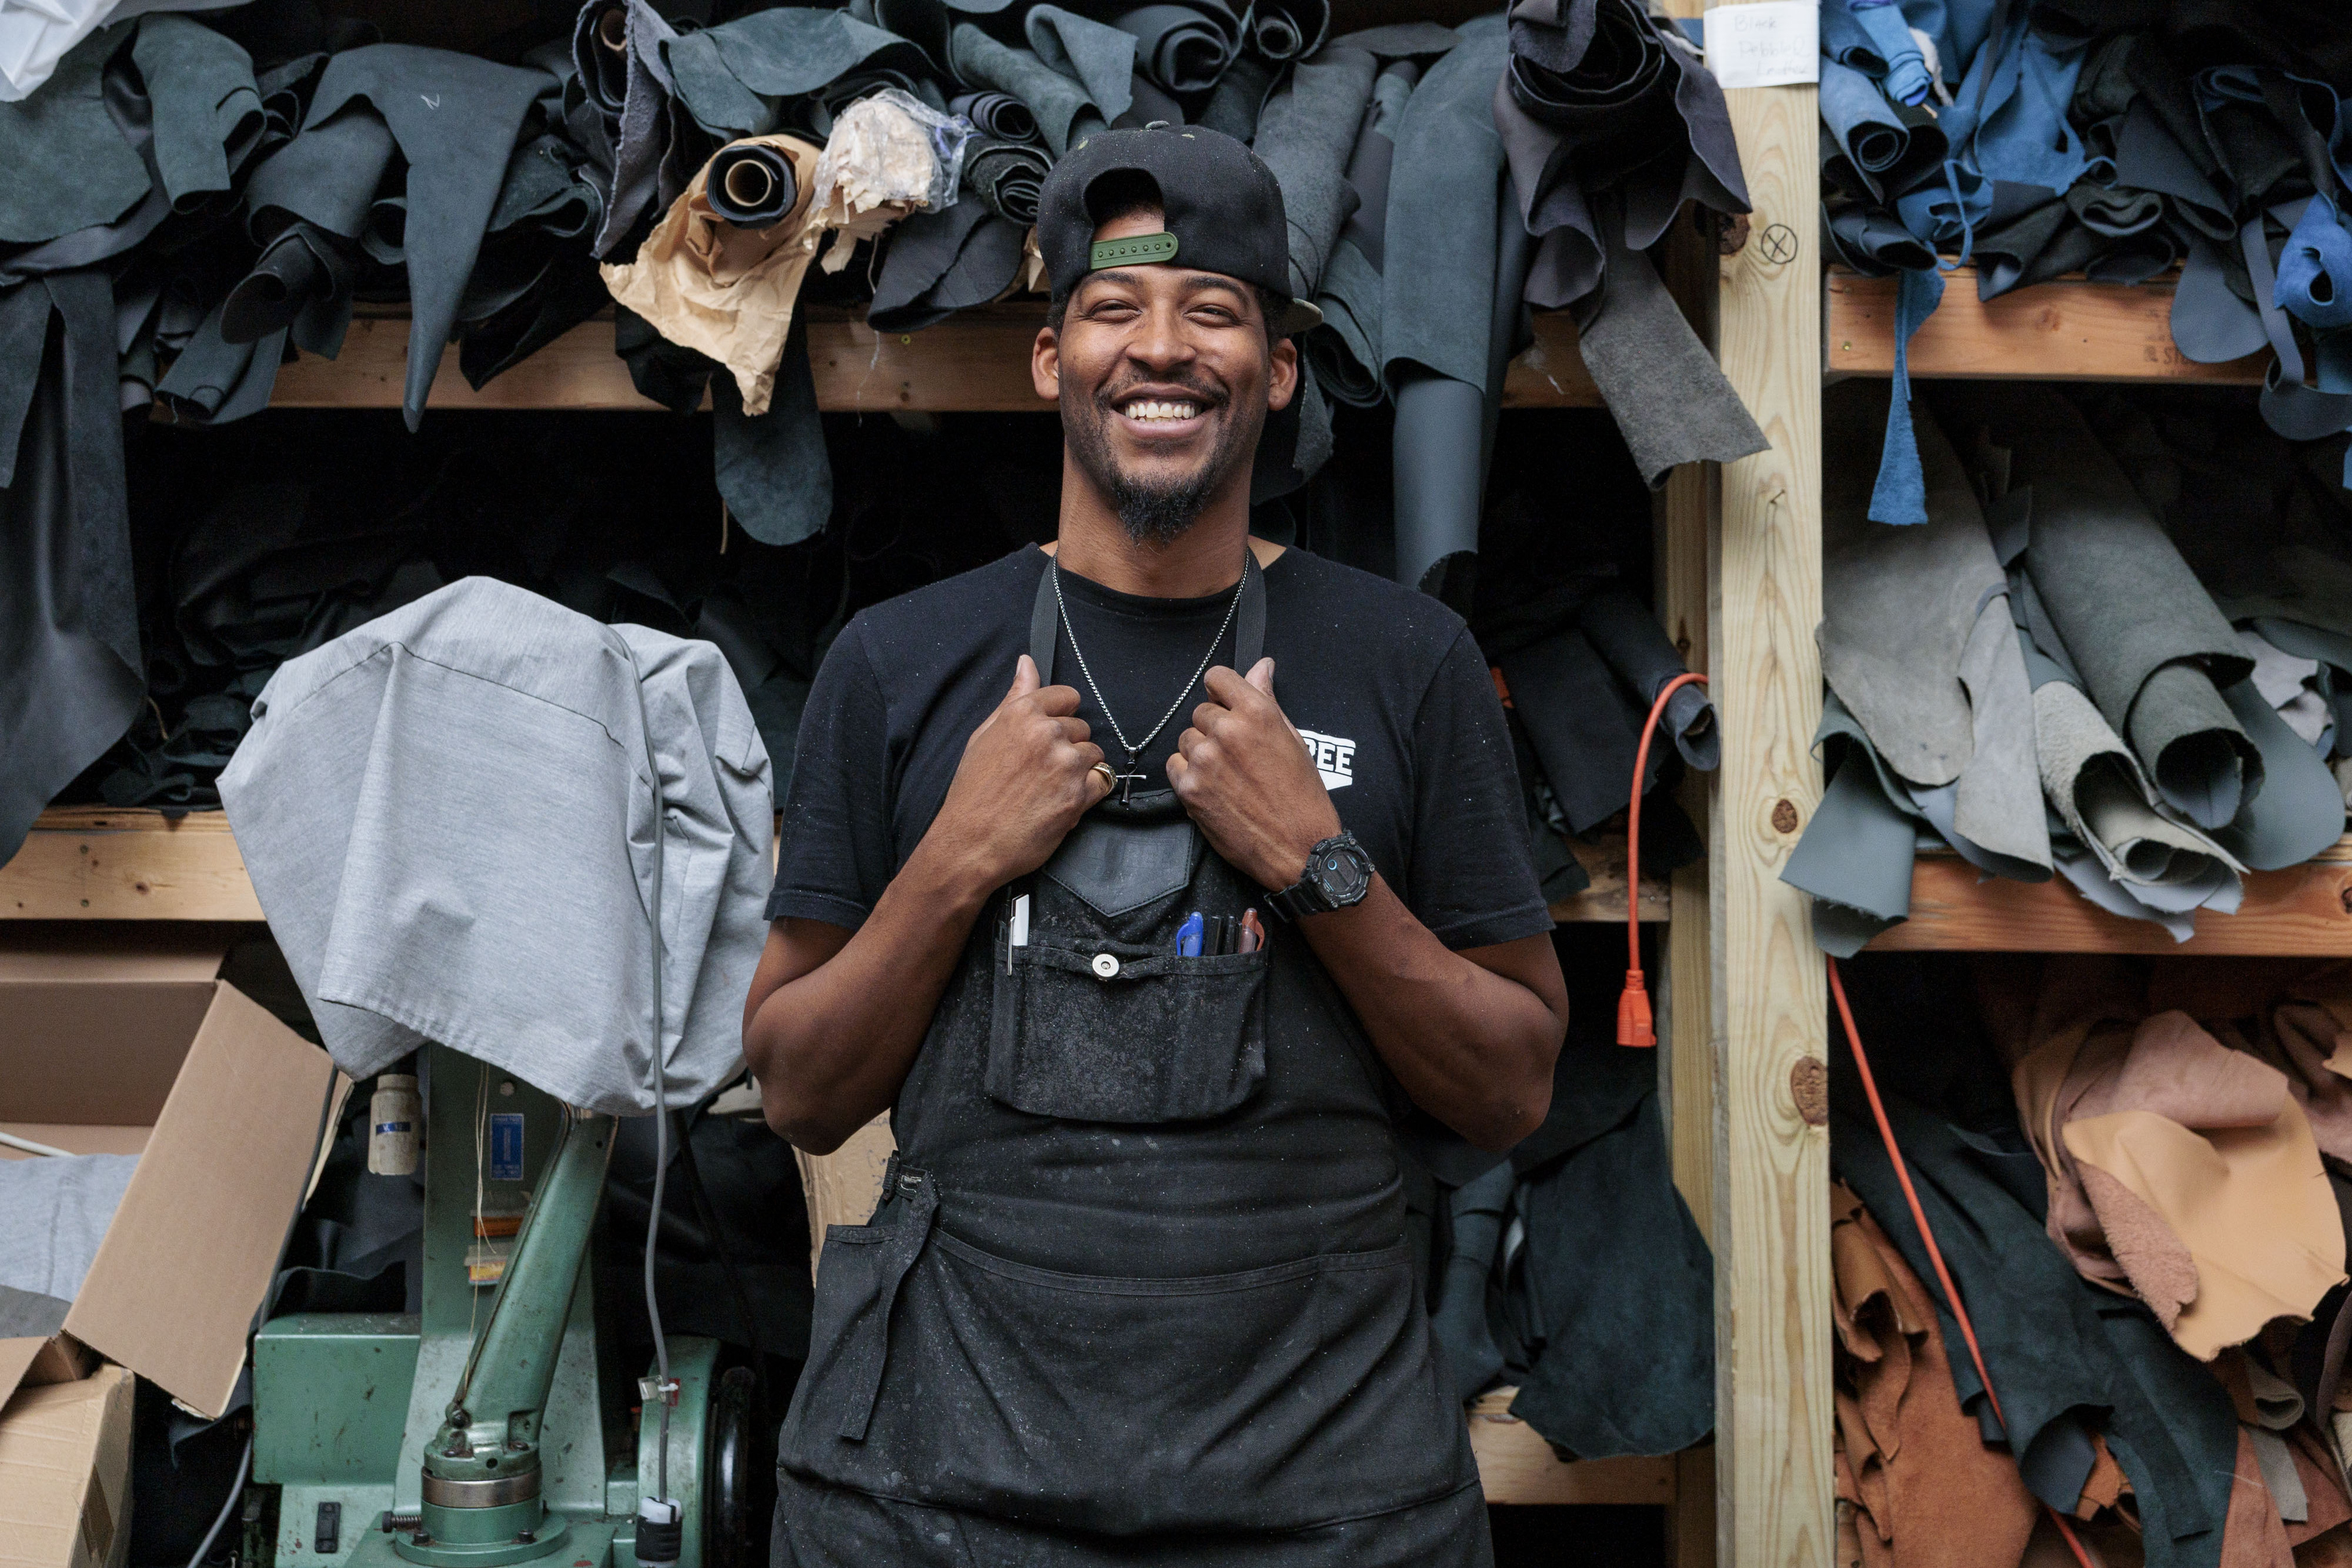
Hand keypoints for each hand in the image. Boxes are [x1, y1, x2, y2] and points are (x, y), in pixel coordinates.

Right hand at [921, 656, 1111, 896]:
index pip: (1067, 697)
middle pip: (1081, 728)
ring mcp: (1066, 763)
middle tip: (1041, 771)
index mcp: (1023, 713)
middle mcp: (1048, 733)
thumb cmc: (972, 792)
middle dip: (1068, 747)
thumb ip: (1014, 697)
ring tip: (1051, 788)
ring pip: (1093, 754)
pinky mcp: (1079, 794)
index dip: (1062, 716)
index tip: (1052, 733)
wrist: (970, 842)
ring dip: (1080, 770)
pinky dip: (1088, 792)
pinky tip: (1063, 801)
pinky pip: (1102, 781)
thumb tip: (1028, 663)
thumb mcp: (985, 735)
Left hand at [1166, 659, 1340, 891]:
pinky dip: (1189, 775)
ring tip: (1228, 776)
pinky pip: (1175, 766)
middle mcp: (1227, 730)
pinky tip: (1214, 789)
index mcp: (1257, 712)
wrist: (1299, 848)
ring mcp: (1204, 759)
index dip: (1222, 692)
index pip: (1217, 678)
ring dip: (1201, 752)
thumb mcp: (1292, 739)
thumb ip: (1266, 699)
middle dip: (1215, 729)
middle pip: (1201, 711)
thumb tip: (1260, 666)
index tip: (1227, 705)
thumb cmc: (1302, 796)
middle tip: (1237, 755)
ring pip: (1187, 739)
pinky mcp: (1189, 788)